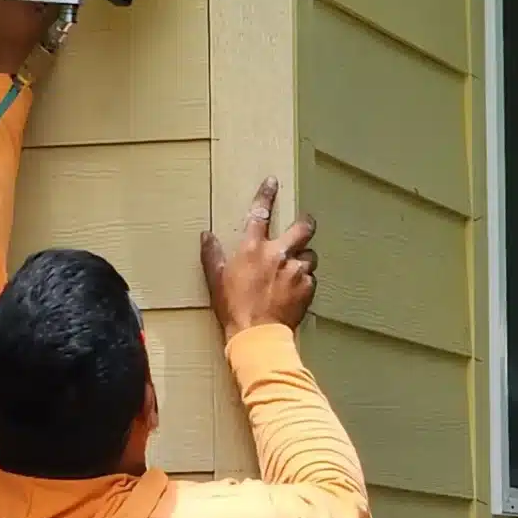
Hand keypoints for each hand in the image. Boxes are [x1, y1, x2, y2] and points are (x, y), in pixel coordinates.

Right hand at [199, 180, 316, 338]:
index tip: (272, 182)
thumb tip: (206, 235)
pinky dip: (306, 281)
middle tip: (306, 224)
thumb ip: (212, 255)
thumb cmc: (233, 307)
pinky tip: (297, 290)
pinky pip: (311, 278)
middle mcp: (278, 254)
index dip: (266, 194)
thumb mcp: (216, 280)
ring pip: (310, 255)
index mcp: (253, 248)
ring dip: (305, 259)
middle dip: (306, 223)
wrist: (256, 335)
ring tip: (297, 268)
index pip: (260, 212)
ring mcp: (295, 271)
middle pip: (302, 228)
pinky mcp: (307, 288)